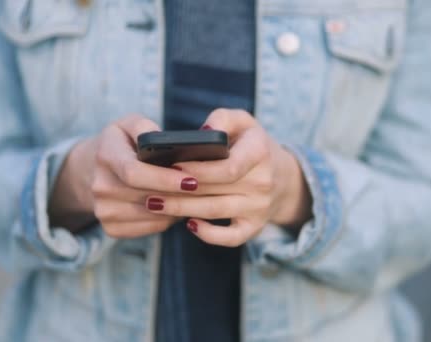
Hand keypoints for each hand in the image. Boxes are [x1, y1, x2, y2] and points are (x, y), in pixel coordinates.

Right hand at [49, 115, 200, 237]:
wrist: (93, 169)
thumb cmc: (123, 143)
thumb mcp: (130, 124)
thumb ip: (144, 127)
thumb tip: (162, 140)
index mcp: (105, 155)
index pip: (134, 172)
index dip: (165, 179)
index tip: (192, 180)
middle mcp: (100, 186)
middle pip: (146, 196)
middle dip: (178, 195)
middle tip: (205, 191)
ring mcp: (103, 210)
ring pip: (151, 216)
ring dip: (177, 208)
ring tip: (196, 197)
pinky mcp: (111, 228)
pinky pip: (149, 228)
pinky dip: (168, 220)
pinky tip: (179, 207)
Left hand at [144, 109, 312, 246]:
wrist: (283, 177)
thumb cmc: (251, 144)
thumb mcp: (243, 122)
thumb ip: (223, 118)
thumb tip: (204, 130)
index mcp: (260, 152)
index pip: (227, 167)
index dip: (197, 169)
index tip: (170, 166)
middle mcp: (263, 182)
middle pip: (215, 189)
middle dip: (178, 189)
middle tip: (148, 186)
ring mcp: (259, 208)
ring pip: (215, 211)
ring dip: (182, 209)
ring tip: (154, 203)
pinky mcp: (254, 227)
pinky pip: (231, 237)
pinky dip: (209, 235)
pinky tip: (188, 225)